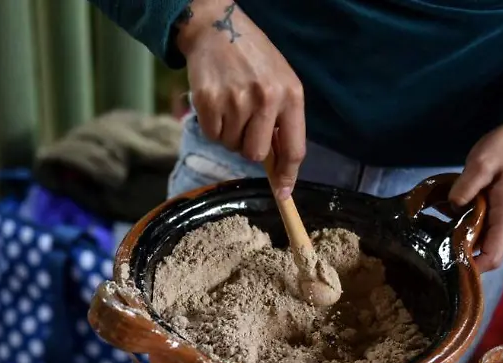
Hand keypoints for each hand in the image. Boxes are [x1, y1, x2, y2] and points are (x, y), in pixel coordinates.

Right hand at [176, 1, 304, 197]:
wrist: (219, 30)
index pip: (294, 149)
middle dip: (248, 146)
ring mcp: (235, 100)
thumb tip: (279, 167)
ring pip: (231, 145)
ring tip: (231, 104)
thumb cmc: (254, 60)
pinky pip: (212, 135)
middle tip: (245, 124)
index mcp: (291, 95)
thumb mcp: (281, 82)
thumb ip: (283, 121)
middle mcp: (266, 98)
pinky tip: (217, 103)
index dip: (287, 176)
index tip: (283, 194)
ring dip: (229, 133)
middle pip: (255, 154)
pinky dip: (212, 126)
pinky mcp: (208, 101)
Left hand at [449, 104, 502, 272]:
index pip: (492, 257)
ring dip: (461, 236)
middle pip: (485, 252)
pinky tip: (448, 213)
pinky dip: (466, 224)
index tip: (445, 264)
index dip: (470, 267)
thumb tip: (452, 207)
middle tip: (431, 242)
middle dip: (460, 251)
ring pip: (482, 240)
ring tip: (435, 227)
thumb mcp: (481, 162)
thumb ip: (465, 187)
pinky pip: (484, 227)